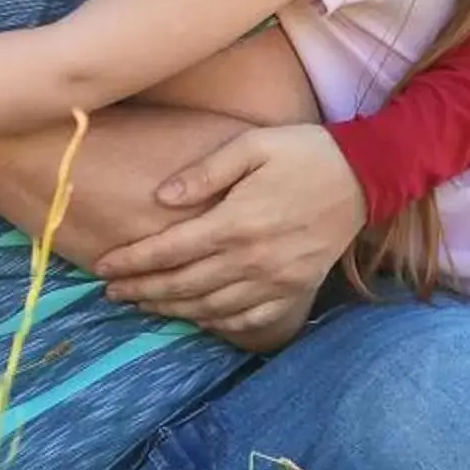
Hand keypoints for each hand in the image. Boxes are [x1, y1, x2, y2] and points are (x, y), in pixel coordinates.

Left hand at [95, 123, 364, 342]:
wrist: (365, 177)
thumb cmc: (305, 153)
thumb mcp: (253, 146)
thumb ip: (205, 172)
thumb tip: (160, 198)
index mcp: (236, 221)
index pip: (170, 250)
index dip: (132, 262)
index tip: (104, 268)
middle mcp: (253, 258)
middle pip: (183, 285)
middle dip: (142, 290)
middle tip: (113, 293)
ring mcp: (276, 280)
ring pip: (210, 307)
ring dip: (171, 309)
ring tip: (143, 305)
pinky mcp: (295, 290)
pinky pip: (248, 319)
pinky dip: (217, 324)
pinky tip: (197, 318)